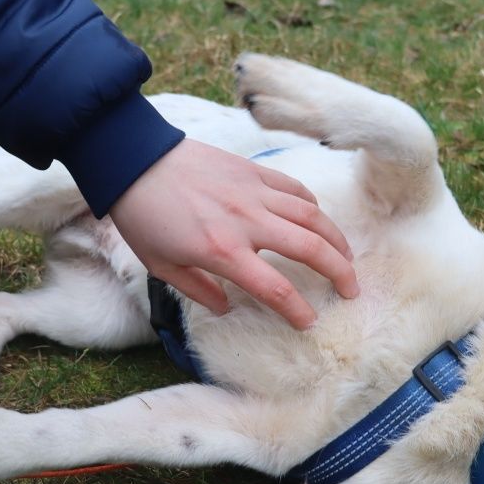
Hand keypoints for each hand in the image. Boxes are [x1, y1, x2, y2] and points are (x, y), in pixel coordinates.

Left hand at [108, 139, 358, 328]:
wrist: (132, 161)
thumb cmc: (142, 217)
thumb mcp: (161, 266)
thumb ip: (198, 291)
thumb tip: (226, 307)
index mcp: (223, 252)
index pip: (276, 290)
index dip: (299, 311)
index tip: (309, 322)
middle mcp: (247, 222)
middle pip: (311, 249)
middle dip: (339, 273)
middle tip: (351, 290)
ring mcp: (254, 192)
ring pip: (312, 215)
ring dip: (335, 239)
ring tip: (346, 257)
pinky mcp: (252, 170)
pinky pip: (293, 188)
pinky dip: (311, 204)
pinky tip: (317, 217)